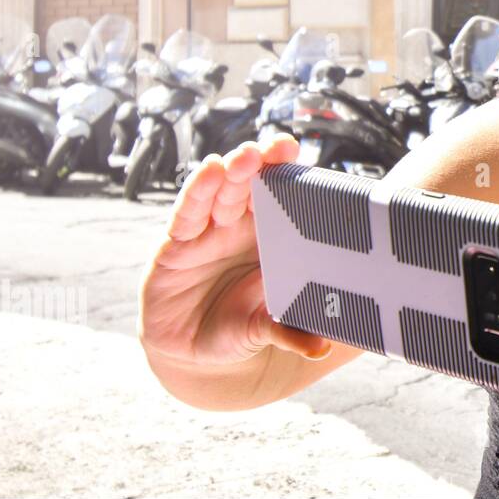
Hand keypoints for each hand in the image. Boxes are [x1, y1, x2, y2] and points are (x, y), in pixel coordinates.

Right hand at [139, 135, 333, 367]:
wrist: (193, 353)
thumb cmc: (238, 328)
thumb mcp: (265, 330)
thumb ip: (291, 333)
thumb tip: (322, 349)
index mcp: (272, 239)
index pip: (283, 198)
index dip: (290, 174)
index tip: (301, 154)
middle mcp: (240, 228)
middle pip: (252, 186)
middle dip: (262, 163)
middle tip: (276, 145)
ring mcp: (207, 232)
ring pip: (220, 193)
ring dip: (232, 173)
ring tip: (245, 157)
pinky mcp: (176, 245)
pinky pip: (187, 214)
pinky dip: (198, 191)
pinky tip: (209, 171)